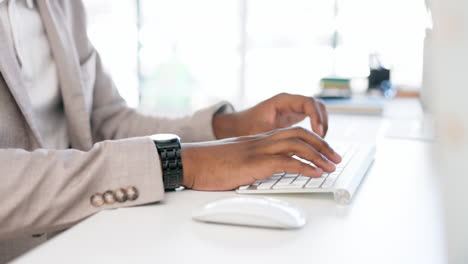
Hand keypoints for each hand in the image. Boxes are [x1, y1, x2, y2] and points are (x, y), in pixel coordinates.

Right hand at [181, 127, 341, 190]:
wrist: (192, 161)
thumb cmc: (211, 163)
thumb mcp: (238, 160)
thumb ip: (254, 162)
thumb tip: (266, 173)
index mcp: (260, 140)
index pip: (293, 133)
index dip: (312, 140)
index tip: (324, 152)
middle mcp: (263, 141)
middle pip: (301, 134)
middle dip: (323, 145)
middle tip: (336, 157)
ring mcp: (259, 150)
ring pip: (298, 144)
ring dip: (319, 155)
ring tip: (331, 166)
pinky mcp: (255, 162)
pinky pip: (287, 161)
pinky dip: (305, 166)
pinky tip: (315, 173)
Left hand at [213, 93, 327, 138]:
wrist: (237, 126)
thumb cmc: (246, 127)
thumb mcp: (260, 132)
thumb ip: (277, 137)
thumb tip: (293, 147)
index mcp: (283, 100)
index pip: (308, 103)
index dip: (316, 117)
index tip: (319, 134)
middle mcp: (291, 102)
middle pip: (318, 107)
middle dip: (324, 124)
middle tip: (324, 143)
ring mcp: (294, 109)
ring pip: (318, 113)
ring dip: (322, 128)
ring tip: (322, 147)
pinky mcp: (294, 118)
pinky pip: (312, 121)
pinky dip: (316, 132)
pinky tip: (315, 147)